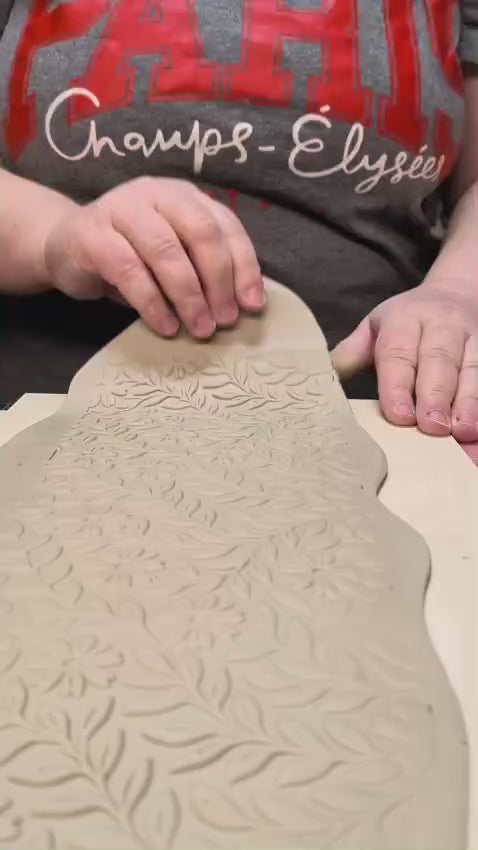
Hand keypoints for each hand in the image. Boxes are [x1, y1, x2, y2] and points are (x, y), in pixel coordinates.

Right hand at [44, 177, 263, 337]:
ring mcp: (122, 209)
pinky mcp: (92, 234)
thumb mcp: (173, 256)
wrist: (65, 245)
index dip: (244, 266)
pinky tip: (166, 326)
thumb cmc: (130, 254)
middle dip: (219, 281)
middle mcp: (156, 194)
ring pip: (165, 250)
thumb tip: (243, 304)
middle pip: (200, 232)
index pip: (225, 226)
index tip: (252, 305)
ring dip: (188, 294)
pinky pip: (129, 270)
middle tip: (225, 320)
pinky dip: (152, 303)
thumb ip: (202, 268)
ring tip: (200, 328)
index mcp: (184, 197)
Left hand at [332, 282, 477, 459]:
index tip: (399, 416)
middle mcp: (443, 327)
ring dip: (469, 403)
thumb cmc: (407, 322)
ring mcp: (473, 340)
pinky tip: (476, 436)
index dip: (398, 386)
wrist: (457, 292)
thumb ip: (352, 352)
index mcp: (406, 320)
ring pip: (473, 371)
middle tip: (432, 428)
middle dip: (437, 397)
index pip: (399, 354)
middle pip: (440, 362)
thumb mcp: (375, 327)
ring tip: (463, 433)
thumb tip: (319, 377)